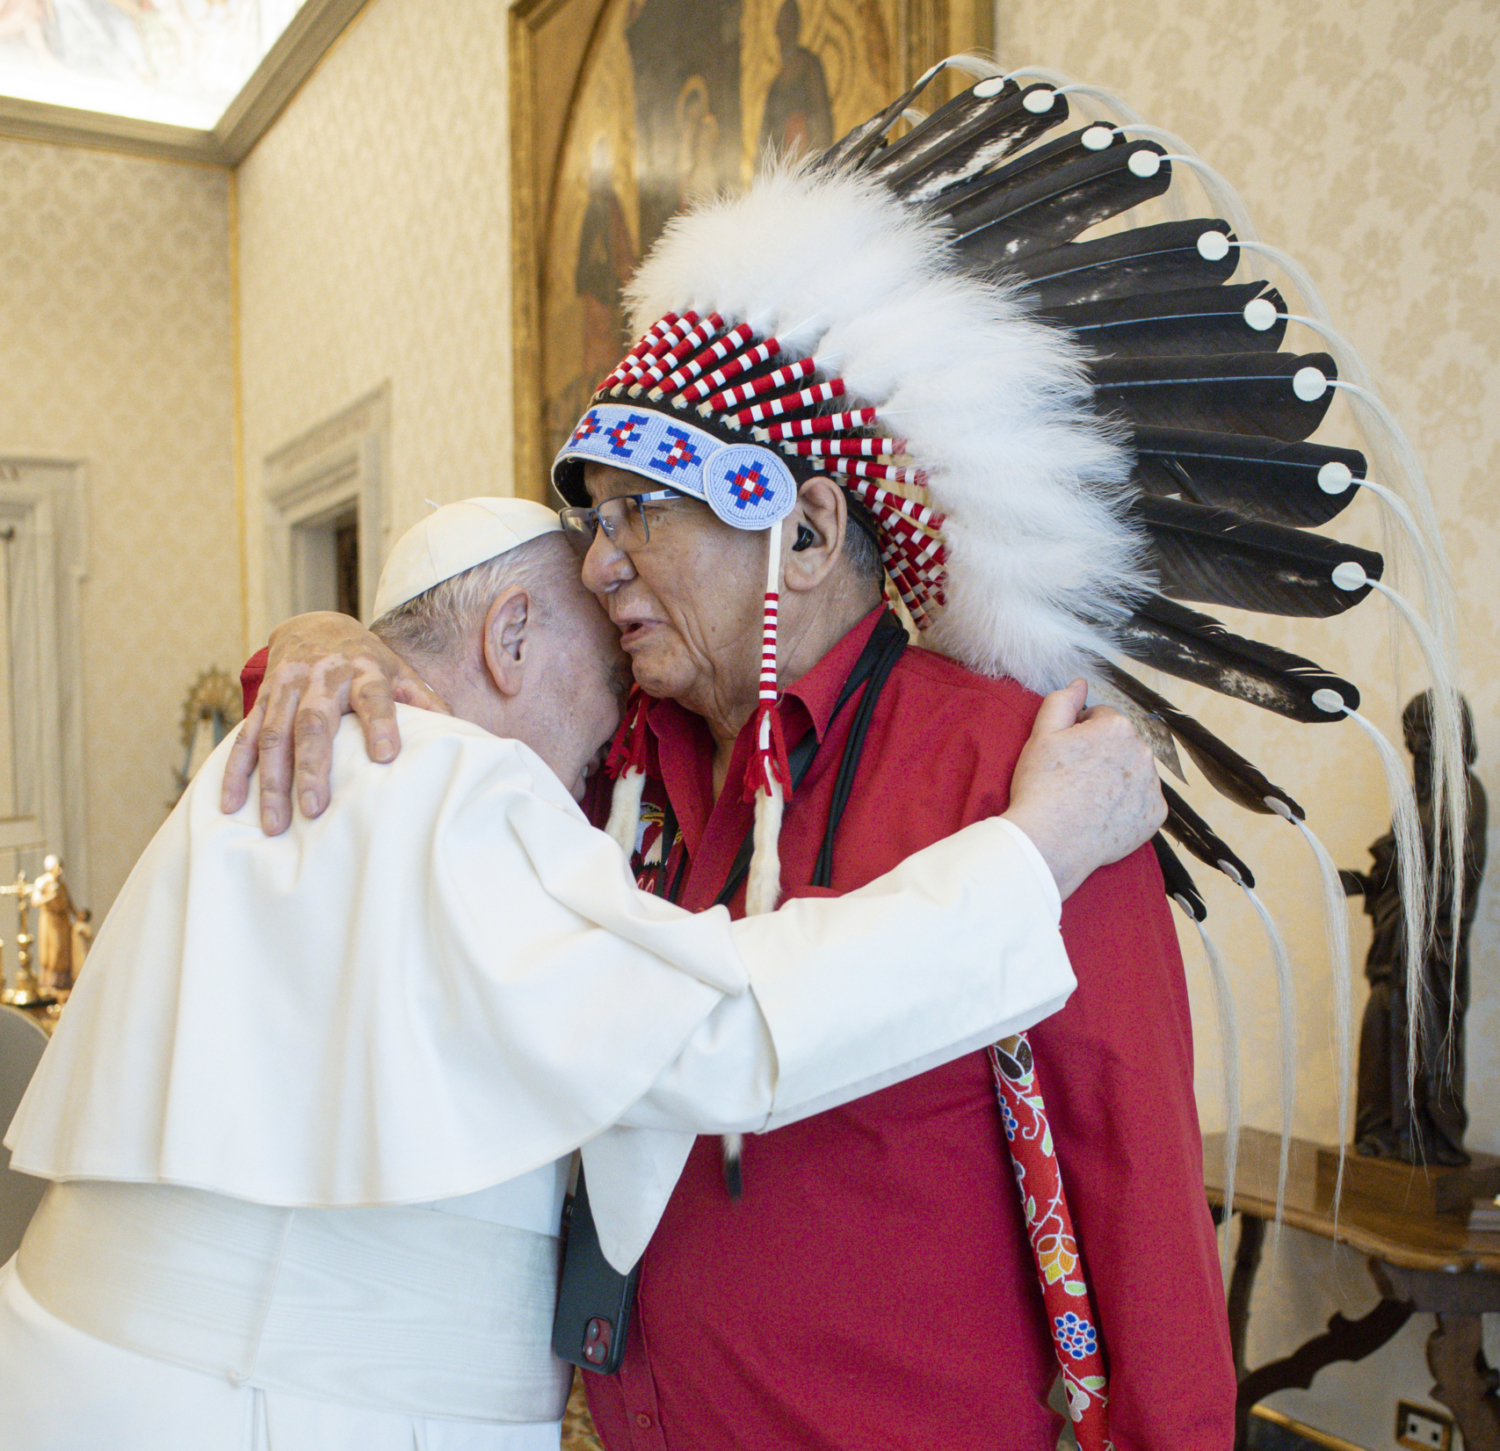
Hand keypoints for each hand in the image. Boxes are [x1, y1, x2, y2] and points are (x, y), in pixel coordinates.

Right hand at [220, 612, 448, 834]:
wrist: (314, 625)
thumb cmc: (367, 661)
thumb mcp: (400, 672)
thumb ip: (425, 702)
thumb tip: (464, 734)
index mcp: (365, 672)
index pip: (375, 698)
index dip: (381, 724)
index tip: (385, 757)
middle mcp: (323, 678)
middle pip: (314, 724)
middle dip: (313, 768)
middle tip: (314, 809)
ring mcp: (288, 687)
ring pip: (274, 735)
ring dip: (271, 781)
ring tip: (275, 824)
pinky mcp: (263, 698)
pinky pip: (245, 737)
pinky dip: (236, 771)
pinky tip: (232, 804)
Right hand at [1003, 680, 1166, 901]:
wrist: (1049, 841)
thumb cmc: (1042, 786)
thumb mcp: (1042, 734)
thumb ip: (1063, 701)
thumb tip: (1080, 683)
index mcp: (1117, 726)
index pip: (1101, 718)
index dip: (1079, 733)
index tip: (1065, 754)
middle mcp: (1143, 751)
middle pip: (1120, 744)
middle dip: (1102, 754)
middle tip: (1073, 777)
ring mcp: (1152, 785)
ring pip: (1133, 772)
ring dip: (1116, 778)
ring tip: (1086, 798)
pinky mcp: (1155, 815)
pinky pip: (1142, 802)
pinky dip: (1127, 806)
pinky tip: (1102, 815)